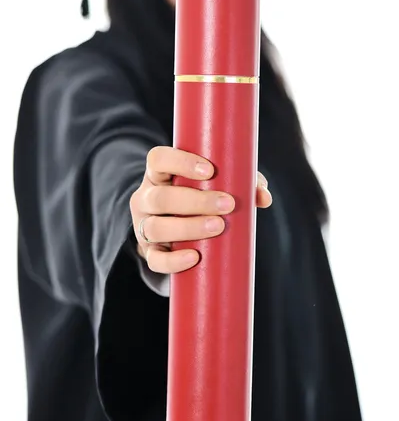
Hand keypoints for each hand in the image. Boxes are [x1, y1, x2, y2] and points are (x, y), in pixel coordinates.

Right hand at [129, 146, 271, 274]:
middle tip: (228, 204)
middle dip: (195, 202)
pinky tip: (194, 258)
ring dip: (188, 228)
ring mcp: (143, 226)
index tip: (210, 171)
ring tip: (218, 227)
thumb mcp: (212, 184)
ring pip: (155, 227)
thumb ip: (239, 183)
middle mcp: (145, 198)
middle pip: (160, 197)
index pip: (157, 159)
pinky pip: (155, 260)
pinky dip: (173, 261)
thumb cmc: (198, 196)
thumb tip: (263, 196)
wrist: (172, 229)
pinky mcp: (149, 252)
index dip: (180, 162)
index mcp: (158, 174)